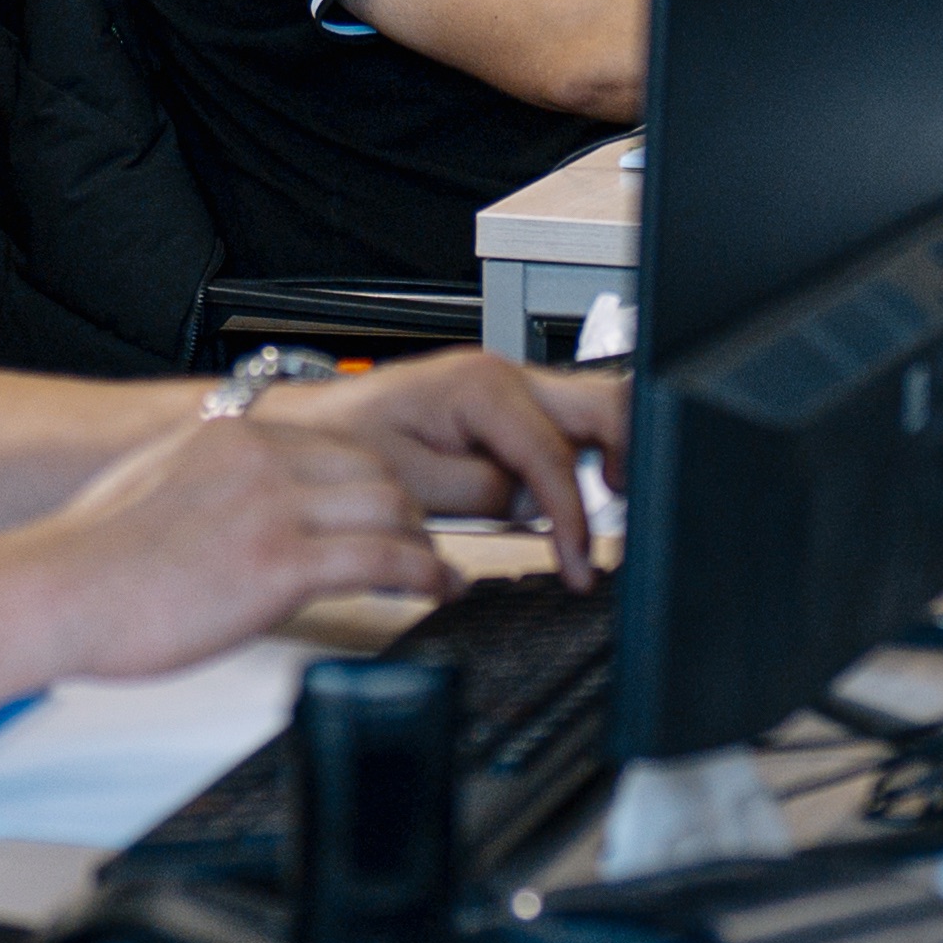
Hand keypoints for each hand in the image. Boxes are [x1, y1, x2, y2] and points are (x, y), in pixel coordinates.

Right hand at [32, 412, 455, 674]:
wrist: (54, 592)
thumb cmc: (87, 561)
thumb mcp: (154, 490)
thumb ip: (209, 487)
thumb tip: (237, 514)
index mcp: (229, 438)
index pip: (334, 445)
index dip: (371, 481)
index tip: (385, 508)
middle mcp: (260, 460)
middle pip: (375, 469)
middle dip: (404, 509)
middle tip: (418, 542)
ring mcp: (274, 509)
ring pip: (391, 506)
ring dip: (421, 541)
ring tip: (431, 570)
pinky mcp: (282, 564)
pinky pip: (383, 559)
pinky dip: (424, 574)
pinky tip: (434, 590)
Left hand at [278, 350, 624, 582]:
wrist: (313, 425)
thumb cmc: (345, 441)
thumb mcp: (409, 481)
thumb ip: (480, 491)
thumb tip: (533, 506)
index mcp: (481, 386)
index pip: (555, 456)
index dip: (573, 518)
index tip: (578, 566)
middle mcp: (504, 376)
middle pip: (604, 401)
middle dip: (630, 456)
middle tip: (628, 519)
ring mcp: (510, 388)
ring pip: (594, 409)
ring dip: (612, 457)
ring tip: (610, 513)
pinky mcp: (506, 409)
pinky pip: (564, 428)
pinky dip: (583, 462)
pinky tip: (575, 501)